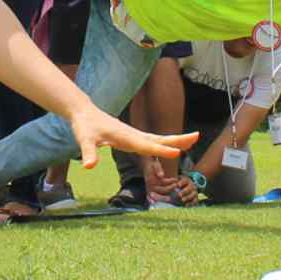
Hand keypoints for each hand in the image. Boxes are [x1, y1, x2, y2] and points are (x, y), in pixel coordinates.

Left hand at [67, 105, 195, 170]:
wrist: (84, 113)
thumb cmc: (85, 126)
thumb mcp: (84, 139)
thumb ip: (88, 152)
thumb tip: (89, 166)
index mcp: (125, 137)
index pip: (146, 145)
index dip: (161, 151)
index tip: (177, 153)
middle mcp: (133, 135)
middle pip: (159, 139)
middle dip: (178, 139)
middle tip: (196, 137)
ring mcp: (134, 135)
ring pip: (158, 139)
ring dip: (175, 140)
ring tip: (192, 141)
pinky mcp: (132, 137)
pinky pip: (152, 141)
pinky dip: (164, 143)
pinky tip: (171, 147)